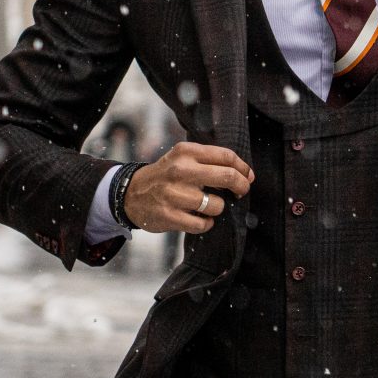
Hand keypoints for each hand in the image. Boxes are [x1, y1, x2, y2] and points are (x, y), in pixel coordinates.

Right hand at [125, 142, 253, 233]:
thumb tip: (246, 174)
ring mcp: (173, 194)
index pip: (226, 156)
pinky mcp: (169, 215)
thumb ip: (211, 161)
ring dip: (217, 208)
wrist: (130, 193)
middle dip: (241, 186)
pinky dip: (206, 223)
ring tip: (207, 206)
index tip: (248, 176)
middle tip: (242, 192)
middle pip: (227, 177)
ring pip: (217, 205)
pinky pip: (203, 224)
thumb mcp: (183, 158)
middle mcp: (180, 171)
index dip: (243, 168)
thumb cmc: (166, 175)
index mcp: (186, 152)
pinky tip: (200, 219)